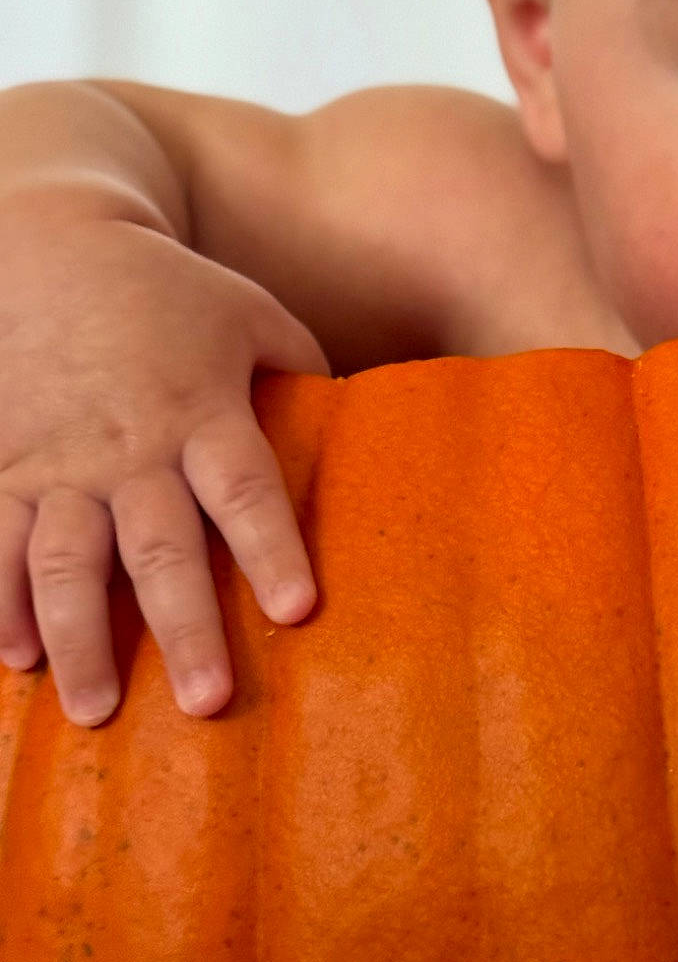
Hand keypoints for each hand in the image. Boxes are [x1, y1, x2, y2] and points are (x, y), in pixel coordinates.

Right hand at [0, 217, 329, 724]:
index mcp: (201, 410)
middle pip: (160, 548)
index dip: (271, 550)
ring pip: (66, 563)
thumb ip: (301, 368)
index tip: (298, 610)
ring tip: (97, 714)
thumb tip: (358, 421)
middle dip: (184, 628)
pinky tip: (16, 663)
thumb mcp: (246, 312)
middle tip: (208, 703)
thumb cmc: (165, 291)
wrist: (44, 247)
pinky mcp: (2, 466)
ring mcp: (57, 463)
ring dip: (80, 640)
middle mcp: (129, 447)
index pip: (244, 490)